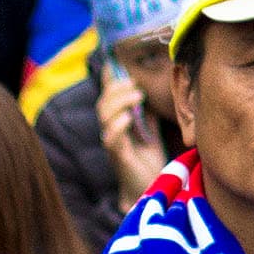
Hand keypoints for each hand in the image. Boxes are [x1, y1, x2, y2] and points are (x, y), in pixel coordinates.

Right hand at [97, 67, 162, 202]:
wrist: (146, 188)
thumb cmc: (146, 160)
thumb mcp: (150, 131)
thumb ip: (147, 114)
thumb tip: (150, 92)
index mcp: (116, 123)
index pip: (107, 97)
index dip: (108, 81)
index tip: (115, 65)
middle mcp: (109, 131)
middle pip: (103, 104)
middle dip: (116, 89)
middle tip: (134, 84)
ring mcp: (112, 143)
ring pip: (104, 117)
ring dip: (120, 103)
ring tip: (137, 97)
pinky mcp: (117, 156)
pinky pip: (111, 137)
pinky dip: (119, 125)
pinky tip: (130, 119)